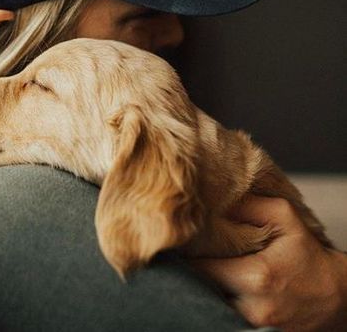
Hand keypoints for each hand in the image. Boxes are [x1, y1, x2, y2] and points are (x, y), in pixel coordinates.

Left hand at [190, 195, 346, 330]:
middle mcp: (252, 308)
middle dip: (194, 268)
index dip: (190, 251)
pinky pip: (222, 313)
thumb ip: (249, 205)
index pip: (200, 266)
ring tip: (209, 265)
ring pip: (210, 301)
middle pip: (201, 287)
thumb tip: (216, 201)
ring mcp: (253, 326)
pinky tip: (221, 283)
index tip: (187, 238)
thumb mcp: (285, 218)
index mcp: (257, 277)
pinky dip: (219, 298)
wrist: (337, 298)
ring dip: (205, 285)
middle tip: (192, 251)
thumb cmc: (308, 255)